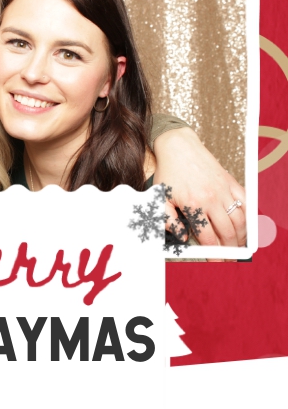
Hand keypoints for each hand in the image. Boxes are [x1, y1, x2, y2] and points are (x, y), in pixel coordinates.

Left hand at [153, 126, 245, 247]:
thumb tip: (183, 238)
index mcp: (194, 205)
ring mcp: (222, 189)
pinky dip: (248, 215)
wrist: (178, 146)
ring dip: (241, 236)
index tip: (217, 262)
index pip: (209, 238)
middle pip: (228, 232)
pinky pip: (245, 201)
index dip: (215, 254)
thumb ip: (169, 221)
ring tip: (238, 245)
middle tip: (230, 258)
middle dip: (230, 249)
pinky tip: (245, 224)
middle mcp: (211, 198)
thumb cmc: (169, 172)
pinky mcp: (229, 181)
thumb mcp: (160, 198)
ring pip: (239, 220)